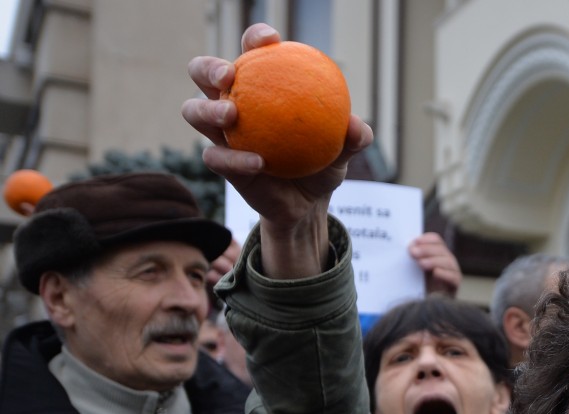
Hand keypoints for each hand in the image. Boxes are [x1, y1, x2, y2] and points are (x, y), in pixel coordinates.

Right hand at [181, 23, 373, 278]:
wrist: (309, 202)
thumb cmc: (324, 162)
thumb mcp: (345, 148)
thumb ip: (354, 136)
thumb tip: (355, 125)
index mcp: (263, 85)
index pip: (253, 51)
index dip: (255, 38)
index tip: (269, 41)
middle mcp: (235, 102)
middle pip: (204, 72)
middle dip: (209, 67)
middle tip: (229, 75)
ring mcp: (223, 132)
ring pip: (194, 110)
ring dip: (207, 110)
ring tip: (231, 115)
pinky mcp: (223, 163)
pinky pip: (216, 157)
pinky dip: (234, 159)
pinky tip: (257, 163)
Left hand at [409, 232, 461, 296]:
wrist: (424, 309)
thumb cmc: (416, 288)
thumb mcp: (412, 270)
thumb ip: (412, 259)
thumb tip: (409, 248)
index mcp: (436, 254)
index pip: (436, 241)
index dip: (426, 239)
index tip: (414, 242)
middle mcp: (446, 261)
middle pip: (441, 249)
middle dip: (426, 249)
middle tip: (412, 253)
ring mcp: (452, 273)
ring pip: (448, 261)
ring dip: (434, 260)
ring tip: (421, 264)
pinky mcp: (455, 286)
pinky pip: (454, 277)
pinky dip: (445, 274)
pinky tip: (436, 272)